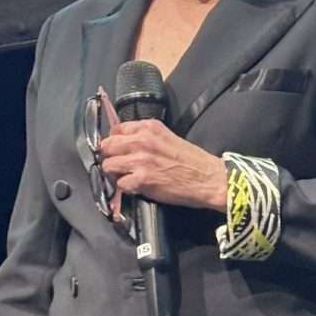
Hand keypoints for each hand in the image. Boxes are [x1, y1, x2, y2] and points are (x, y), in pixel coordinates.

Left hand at [100, 119, 226, 210]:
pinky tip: (136, 187)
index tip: (117, 150)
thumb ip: (146, 137)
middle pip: (107, 146)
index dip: (114, 142)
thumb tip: (126, 143)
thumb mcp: (168, 138)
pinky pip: (120, 183)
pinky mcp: (142, 179)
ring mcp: (141, 159)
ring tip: (126, 177)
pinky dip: (125, 188)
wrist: (208, 179)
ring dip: (115, 173)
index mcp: (149, 127)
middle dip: (109, 156)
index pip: (116, 129)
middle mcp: (142, 140)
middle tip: (117, 165)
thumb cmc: (192, 161)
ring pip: (108, 165)